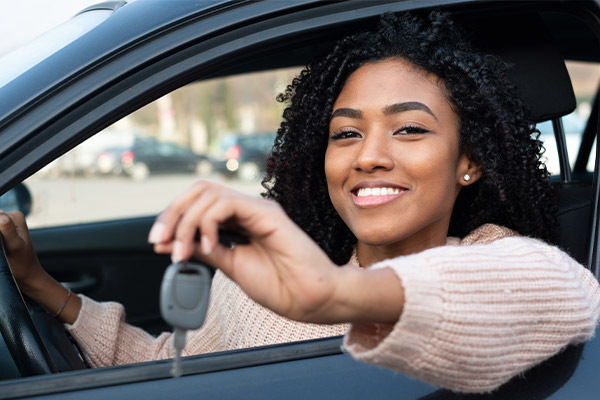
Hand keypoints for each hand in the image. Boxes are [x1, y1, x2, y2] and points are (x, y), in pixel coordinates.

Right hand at [0, 209, 81, 323]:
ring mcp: (5, 226)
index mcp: (15, 216)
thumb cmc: (22, 264)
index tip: (1, 245)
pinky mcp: (2, 235)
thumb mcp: (14, 246)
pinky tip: (1, 253)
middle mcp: (11, 218)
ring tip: (2, 252)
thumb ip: (7, 229)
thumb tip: (0, 212)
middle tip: (2, 250)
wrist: (27, 277)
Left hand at [149, 181, 346, 322]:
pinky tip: (207, 243)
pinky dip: (207, 221)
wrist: (310, 299)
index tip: (159, 243)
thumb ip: (205, 250)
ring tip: (184, 250)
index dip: (173, 218)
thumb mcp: (231, 266)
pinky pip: (226, 203)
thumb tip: (171, 243)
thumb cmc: (281, 285)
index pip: (198, 204)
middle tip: (161, 241)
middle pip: (199, 191)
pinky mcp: (267, 212)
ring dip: (186, 221)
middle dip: (173, 214)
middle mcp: (247, 210)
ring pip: (208, 194)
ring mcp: (257, 209)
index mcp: (239, 222)